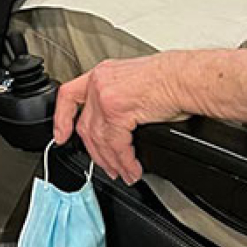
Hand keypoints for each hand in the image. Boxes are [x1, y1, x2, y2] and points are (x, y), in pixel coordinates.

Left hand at [52, 54, 183, 184]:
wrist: (184, 78)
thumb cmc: (169, 78)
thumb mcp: (133, 82)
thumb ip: (117, 98)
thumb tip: (116, 126)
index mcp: (102, 74)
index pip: (69, 95)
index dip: (62, 118)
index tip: (61, 135)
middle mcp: (99, 83)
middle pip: (87, 127)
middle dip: (97, 153)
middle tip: (109, 167)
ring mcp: (105, 97)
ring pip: (100, 140)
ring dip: (113, 162)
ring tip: (124, 173)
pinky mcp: (117, 111)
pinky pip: (116, 146)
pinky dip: (125, 162)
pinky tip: (133, 169)